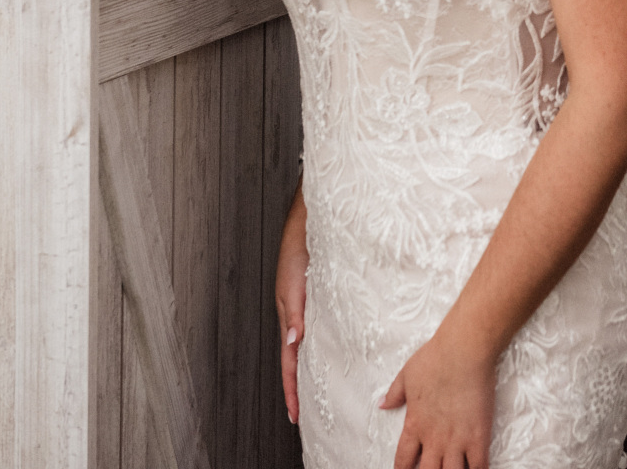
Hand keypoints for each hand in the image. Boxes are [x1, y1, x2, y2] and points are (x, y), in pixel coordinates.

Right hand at [275, 189, 309, 424]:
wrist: (315, 213)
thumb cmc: (302, 241)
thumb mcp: (295, 279)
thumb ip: (294, 311)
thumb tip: (294, 342)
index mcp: (290, 313)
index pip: (290, 361)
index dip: (292, 388)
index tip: (295, 414)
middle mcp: (299, 313)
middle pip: (297, 359)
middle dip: (299, 386)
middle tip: (304, 413)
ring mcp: (309, 305)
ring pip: (309, 345)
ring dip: (310, 369)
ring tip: (319, 392)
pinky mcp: (321, 295)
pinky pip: (320, 327)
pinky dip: (323, 346)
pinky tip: (336, 352)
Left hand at [381, 332, 497, 468]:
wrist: (464, 350)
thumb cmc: (435, 358)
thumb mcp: (406, 375)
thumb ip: (394, 394)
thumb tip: (382, 404)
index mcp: (414, 425)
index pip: (403, 460)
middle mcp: (433, 438)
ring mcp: (456, 440)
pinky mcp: (478, 436)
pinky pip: (478, 466)